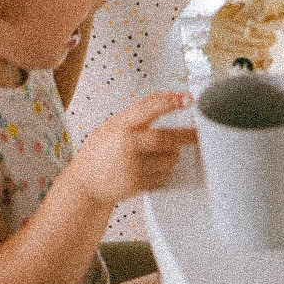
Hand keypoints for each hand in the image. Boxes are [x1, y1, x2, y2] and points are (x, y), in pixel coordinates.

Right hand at [77, 91, 196, 204]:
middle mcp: (127, 146)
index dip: (170, 102)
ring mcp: (132, 167)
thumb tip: (169, 101)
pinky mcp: (138, 185)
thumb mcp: (113, 124)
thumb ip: (137, 115)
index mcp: (121, 126)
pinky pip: (164, 176)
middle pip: (166, 139)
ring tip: (158, 152)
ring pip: (169, 159)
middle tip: (197, 134)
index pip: (149, 108)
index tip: (187, 98)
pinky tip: (151, 167)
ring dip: (172, 154)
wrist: (86, 184)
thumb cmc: (100, 151)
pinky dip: (165, 170)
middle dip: (187, 136)